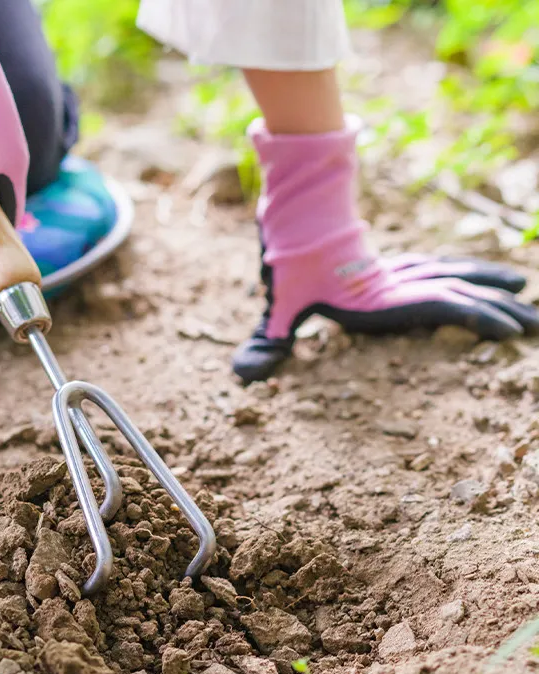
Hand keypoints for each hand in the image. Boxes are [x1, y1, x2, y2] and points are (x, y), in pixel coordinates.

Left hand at [233, 254, 538, 382]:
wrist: (294, 219)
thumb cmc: (287, 265)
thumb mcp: (277, 304)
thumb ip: (267, 340)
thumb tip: (242, 376)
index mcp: (377, 298)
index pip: (436, 305)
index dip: (474, 316)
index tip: (508, 330)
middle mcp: (395, 282)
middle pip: (456, 291)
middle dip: (498, 309)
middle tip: (536, 324)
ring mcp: (398, 271)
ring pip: (454, 277)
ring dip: (491, 289)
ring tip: (528, 299)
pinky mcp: (394, 266)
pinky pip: (440, 269)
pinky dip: (468, 275)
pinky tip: (485, 281)